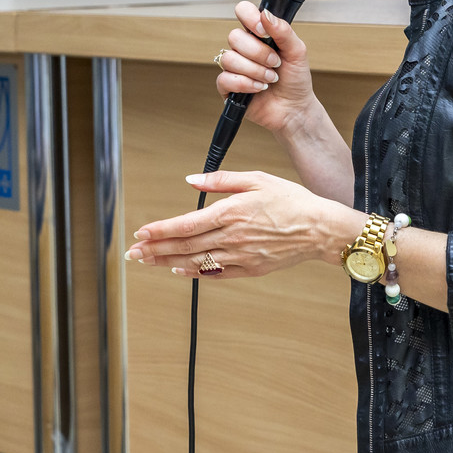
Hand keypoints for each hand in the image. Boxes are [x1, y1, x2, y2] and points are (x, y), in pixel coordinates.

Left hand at [125, 170, 361, 278]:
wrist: (319, 229)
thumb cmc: (290, 199)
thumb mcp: (256, 179)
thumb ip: (220, 181)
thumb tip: (190, 180)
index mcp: (231, 212)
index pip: (186, 224)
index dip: (160, 230)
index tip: (141, 232)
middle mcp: (232, 237)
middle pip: (184, 246)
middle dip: (155, 249)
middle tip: (133, 252)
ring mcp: (240, 256)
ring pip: (196, 262)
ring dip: (168, 263)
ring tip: (147, 262)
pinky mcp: (250, 269)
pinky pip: (216, 273)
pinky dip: (195, 273)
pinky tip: (179, 271)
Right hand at [216, 2, 316, 135]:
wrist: (295, 108)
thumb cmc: (296, 79)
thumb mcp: (297, 52)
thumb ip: (283, 31)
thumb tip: (265, 14)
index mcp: (258, 34)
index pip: (243, 11)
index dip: (249, 18)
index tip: (263, 31)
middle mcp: (243, 48)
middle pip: (234, 37)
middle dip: (259, 53)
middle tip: (276, 63)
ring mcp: (234, 67)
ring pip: (229, 59)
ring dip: (255, 70)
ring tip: (270, 79)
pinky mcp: (227, 87)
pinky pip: (225, 79)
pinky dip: (245, 84)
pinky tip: (259, 88)